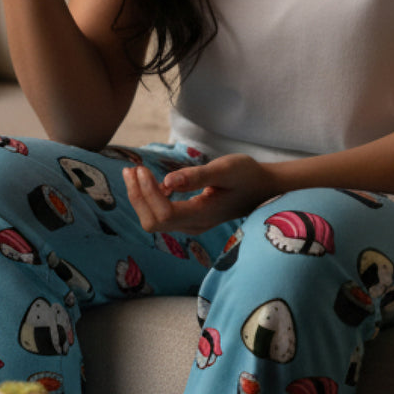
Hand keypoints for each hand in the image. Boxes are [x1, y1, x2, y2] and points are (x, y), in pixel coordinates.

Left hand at [122, 154, 275, 235]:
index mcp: (203, 214)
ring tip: (133, 172)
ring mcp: (190, 225)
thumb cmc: (246, 175)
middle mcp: (194, 225)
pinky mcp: (188, 219)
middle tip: (131, 169)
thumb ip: (197, 176)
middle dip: (137, 197)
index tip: (141, 168)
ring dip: (139, 198)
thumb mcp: (225, 169)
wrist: (262, 188)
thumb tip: (167, 181)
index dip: (147, 193)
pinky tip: (146, 180)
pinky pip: (159, 215)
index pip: (164, 214)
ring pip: (153, 221)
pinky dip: (147, 198)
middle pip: (153, 222)